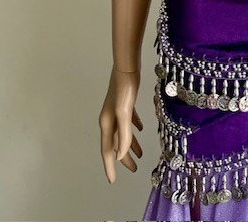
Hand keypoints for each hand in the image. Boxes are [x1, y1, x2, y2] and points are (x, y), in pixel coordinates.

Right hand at [99, 66, 142, 182]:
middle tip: (134, 169)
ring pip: (122, 133)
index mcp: (107, 123)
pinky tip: (141, 128)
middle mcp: (109, 119)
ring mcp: (116, 110)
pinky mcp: (125, 102)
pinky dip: (134, 127)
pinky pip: (129, 120)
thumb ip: (123, 133)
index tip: (113, 181)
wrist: (127, 66)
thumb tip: (120, 156)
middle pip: (115, 144)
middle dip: (123, 158)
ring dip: (130, 145)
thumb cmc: (124, 89)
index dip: (110, 166)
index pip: (107, 150)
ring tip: (140, 155)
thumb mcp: (125, 112)